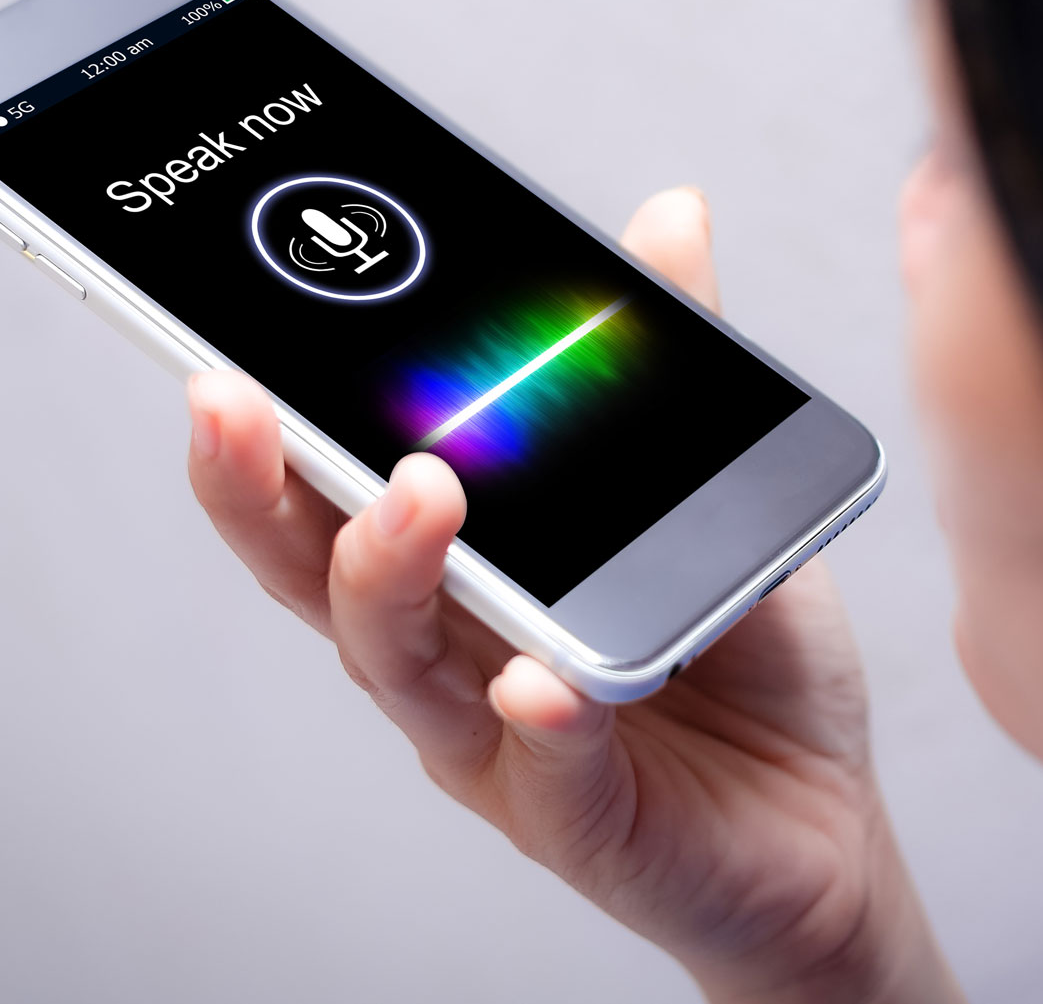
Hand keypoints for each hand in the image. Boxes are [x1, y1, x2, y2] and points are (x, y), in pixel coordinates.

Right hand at [186, 188, 960, 1002]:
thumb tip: (666, 217)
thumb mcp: (700, 488)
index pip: (329, 486)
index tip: (220, 332)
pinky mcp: (582, 817)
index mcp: (458, 570)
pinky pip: (548, 772)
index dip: (261, 423)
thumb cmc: (736, 661)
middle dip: (260, 482)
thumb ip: (664, 360)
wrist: (822, 825)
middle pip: (314, 569)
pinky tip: (542, 681)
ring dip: (390, 574)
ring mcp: (500, 741)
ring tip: (417, 496)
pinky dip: (541, 724)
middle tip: (238, 394)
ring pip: (400, 663)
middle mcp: (451, 653)